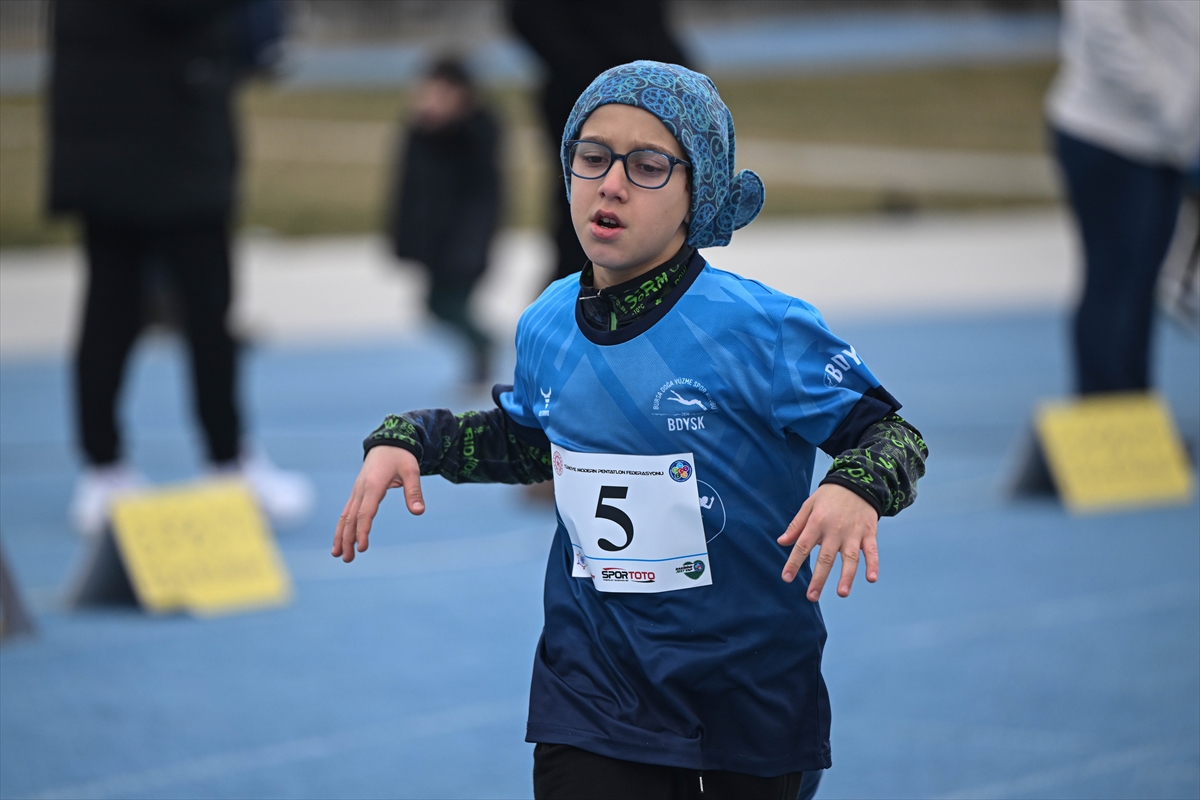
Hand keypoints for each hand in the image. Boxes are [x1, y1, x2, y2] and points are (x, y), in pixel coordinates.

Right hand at [332, 446, 424, 562]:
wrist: (388, 442)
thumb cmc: (401, 457)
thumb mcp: (411, 471)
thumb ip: (414, 492)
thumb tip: (419, 512)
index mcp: (373, 486)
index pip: (365, 513)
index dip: (363, 531)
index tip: (362, 548)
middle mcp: (360, 490)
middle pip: (351, 518)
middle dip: (347, 539)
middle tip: (348, 559)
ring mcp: (356, 491)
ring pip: (345, 516)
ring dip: (341, 535)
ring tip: (338, 554)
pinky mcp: (357, 493)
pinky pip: (347, 512)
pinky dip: (342, 526)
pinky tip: (341, 540)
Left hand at [777, 483, 878, 600]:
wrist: (858, 481)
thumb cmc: (830, 496)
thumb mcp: (809, 504)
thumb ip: (796, 525)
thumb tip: (782, 542)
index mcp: (817, 522)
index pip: (803, 545)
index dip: (794, 562)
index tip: (786, 578)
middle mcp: (835, 530)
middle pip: (826, 557)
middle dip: (819, 578)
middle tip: (812, 596)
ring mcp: (854, 533)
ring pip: (850, 558)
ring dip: (847, 576)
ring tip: (842, 593)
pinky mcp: (869, 533)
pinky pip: (872, 551)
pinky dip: (873, 564)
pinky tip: (871, 579)